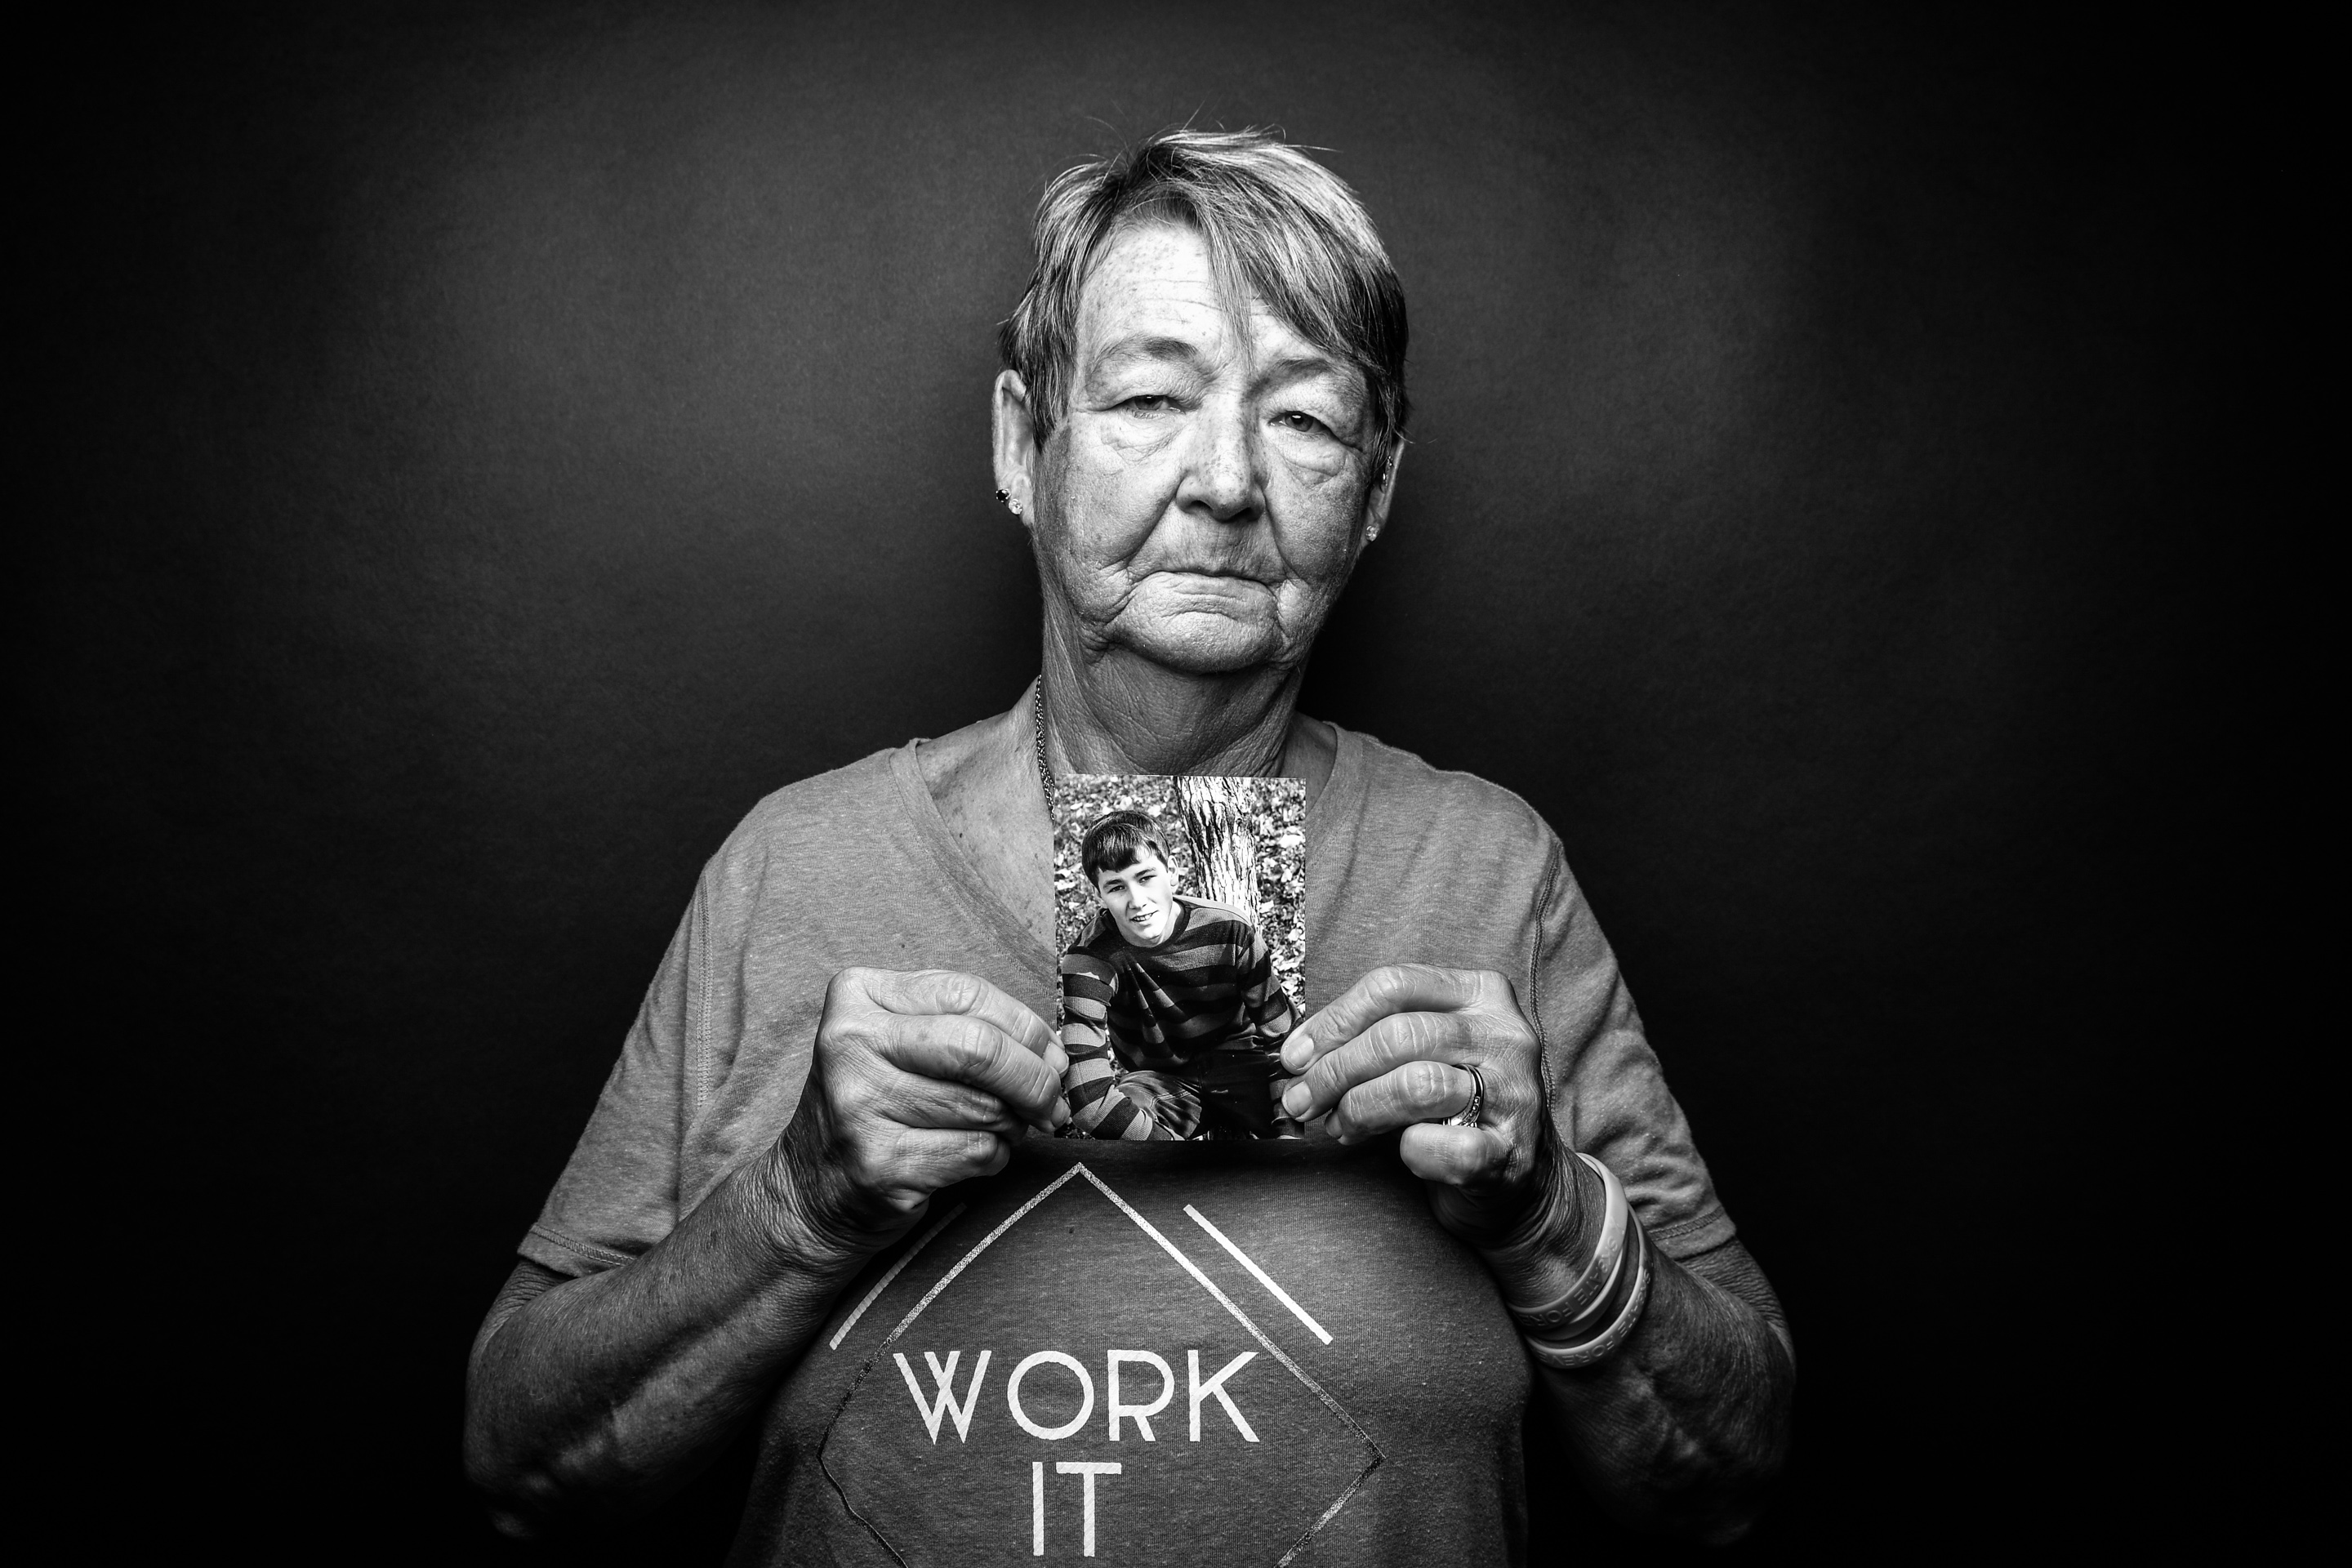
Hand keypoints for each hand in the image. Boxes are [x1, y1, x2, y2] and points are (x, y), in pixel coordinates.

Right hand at [771, 968, 1067, 1253]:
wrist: (809, 1191)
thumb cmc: (877, 1106)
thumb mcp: (904, 1043)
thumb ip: (971, 1029)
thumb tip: (1056, 1055)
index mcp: (857, 995)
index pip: (968, 994)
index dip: (1026, 1027)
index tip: (1052, 1057)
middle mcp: (850, 1044)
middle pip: (979, 1048)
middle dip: (1034, 1079)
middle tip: (1052, 1102)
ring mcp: (858, 1105)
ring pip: (985, 1106)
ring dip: (1011, 1124)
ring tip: (992, 1129)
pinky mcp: (877, 1163)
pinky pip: (975, 1152)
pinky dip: (991, 1157)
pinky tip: (965, 1157)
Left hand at [1278, 965, 1566, 1252]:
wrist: (1522, 1180)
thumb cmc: (1456, 1107)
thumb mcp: (1424, 1053)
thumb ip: (1374, 1039)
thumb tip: (1298, 1056)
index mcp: (1480, 993)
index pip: (1394, 985)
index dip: (1334, 1020)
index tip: (1295, 1057)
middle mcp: (1504, 1035)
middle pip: (1400, 1034)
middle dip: (1335, 1070)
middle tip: (1301, 1101)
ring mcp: (1515, 1092)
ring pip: (1419, 1084)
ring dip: (1361, 1108)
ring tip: (1340, 1126)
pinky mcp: (1512, 1151)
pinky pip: (1444, 1146)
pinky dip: (1409, 1152)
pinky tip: (1400, 1154)